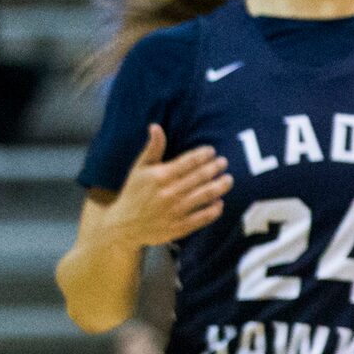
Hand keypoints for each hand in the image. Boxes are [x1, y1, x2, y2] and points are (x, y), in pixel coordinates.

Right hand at [104, 124, 230, 246]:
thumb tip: (156, 126)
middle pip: (200, 177)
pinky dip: (215, 209)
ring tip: (228, 179)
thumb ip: (152, 149)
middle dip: (215, 168)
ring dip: (220, 186)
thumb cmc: (133, 193)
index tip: (211, 151)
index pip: (188, 161)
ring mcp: (176, 210)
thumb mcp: (139, 169)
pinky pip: (203, 217)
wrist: (124, 225)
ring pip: (206, 195)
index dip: (203, 154)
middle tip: (224, 162)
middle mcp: (169, 192)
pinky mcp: (180, 227)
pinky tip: (220, 202)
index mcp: (160, 176)